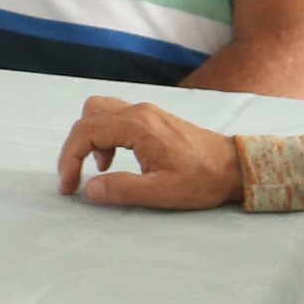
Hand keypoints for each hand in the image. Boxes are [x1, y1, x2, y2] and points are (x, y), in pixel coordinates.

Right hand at [53, 96, 245, 208]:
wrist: (234, 166)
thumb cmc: (202, 179)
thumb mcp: (162, 192)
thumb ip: (122, 190)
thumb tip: (90, 189)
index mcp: (138, 127)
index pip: (86, 132)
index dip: (70, 159)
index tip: (69, 187)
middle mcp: (139, 112)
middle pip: (89, 116)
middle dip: (74, 148)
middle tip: (74, 179)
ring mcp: (146, 112)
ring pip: (100, 111)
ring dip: (90, 138)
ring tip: (99, 169)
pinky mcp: (152, 118)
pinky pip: (115, 117)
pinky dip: (104, 136)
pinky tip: (115, 160)